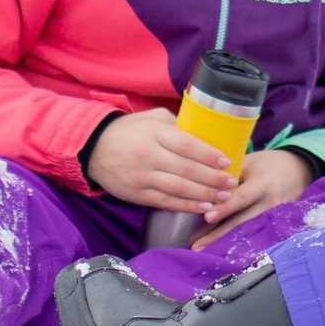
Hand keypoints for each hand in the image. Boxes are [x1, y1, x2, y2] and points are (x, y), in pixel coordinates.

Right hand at [86, 109, 238, 210]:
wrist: (92, 149)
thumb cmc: (128, 131)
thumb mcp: (151, 118)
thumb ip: (177, 125)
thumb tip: (204, 134)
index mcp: (154, 133)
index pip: (187, 145)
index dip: (209, 155)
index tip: (227, 162)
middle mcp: (148, 155)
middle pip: (187, 169)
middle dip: (213, 178)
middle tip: (231, 183)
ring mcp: (141, 177)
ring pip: (179, 189)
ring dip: (204, 195)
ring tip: (223, 197)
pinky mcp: (136, 194)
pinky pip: (165, 202)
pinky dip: (186, 206)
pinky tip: (202, 207)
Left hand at [191, 148, 312, 247]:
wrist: (297, 172)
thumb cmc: (267, 164)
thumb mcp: (249, 162)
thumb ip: (228, 176)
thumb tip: (202, 190)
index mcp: (264, 184)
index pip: (242, 198)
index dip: (225, 208)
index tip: (207, 216)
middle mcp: (271, 204)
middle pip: (242, 223)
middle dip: (218, 235)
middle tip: (196, 246)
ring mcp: (274, 218)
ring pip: (245, 233)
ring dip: (222, 242)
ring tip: (201, 250)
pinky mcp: (274, 226)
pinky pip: (251, 235)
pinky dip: (233, 242)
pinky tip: (218, 249)